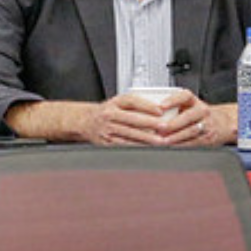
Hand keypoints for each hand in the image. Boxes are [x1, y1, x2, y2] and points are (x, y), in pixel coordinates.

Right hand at [82, 91, 223, 146]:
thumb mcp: (119, 102)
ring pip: (129, 134)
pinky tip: (147, 148)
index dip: (147, 106)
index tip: (160, 111)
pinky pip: (124, 145)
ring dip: (146, 139)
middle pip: (132, 119)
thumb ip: (137, 104)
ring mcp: (107, 130)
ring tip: (160, 141)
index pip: (132, 101)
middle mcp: (109, 115)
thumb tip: (158, 110)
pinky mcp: (107, 142)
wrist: (86, 121)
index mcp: (114, 103)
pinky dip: (137, 147)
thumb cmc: (108, 111)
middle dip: (150, 124)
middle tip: (164, 127)